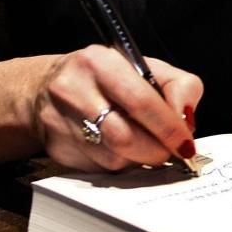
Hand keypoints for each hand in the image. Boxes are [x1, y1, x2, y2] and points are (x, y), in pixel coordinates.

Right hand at [32, 47, 202, 171]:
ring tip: (143, 145)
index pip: (141, 101)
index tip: (186, 143)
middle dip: (156, 150)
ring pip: (113, 158)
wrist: (44, 88)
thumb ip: (178, 86)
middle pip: (125, 137)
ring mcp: (60, 122)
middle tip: (170, 151)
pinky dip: (118, 164)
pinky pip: (99, 169)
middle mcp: (74, 89)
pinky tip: (117, 148)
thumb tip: (187, 121)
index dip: (169, 127)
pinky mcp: (58, 149)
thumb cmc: (105, 77)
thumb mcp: (144, 67)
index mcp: (100, 62)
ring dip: (138, 159)